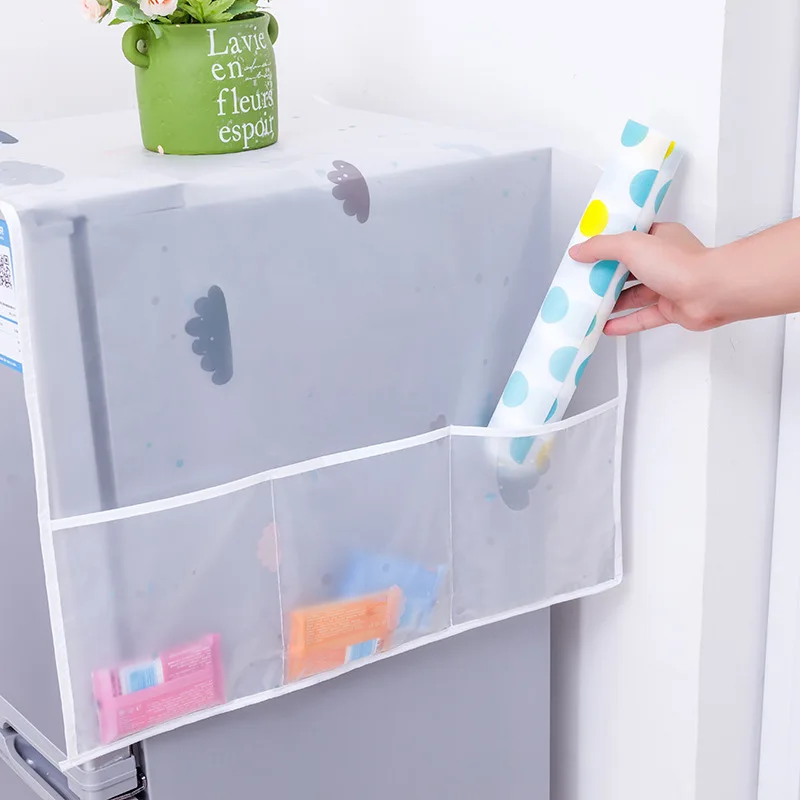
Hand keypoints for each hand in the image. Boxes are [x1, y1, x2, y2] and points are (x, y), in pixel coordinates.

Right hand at [569, 223, 711, 334]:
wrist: (712, 292)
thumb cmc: (683, 264)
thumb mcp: (632, 245)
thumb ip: (602, 247)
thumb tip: (580, 250)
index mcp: (659, 237)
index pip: (629, 238)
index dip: (608, 244)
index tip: (590, 250)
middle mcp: (665, 260)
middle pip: (629, 269)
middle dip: (607, 276)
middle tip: (586, 282)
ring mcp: (668, 286)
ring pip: (634, 294)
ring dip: (613, 302)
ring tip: (592, 306)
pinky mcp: (670, 309)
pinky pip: (643, 317)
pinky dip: (625, 322)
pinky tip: (609, 326)